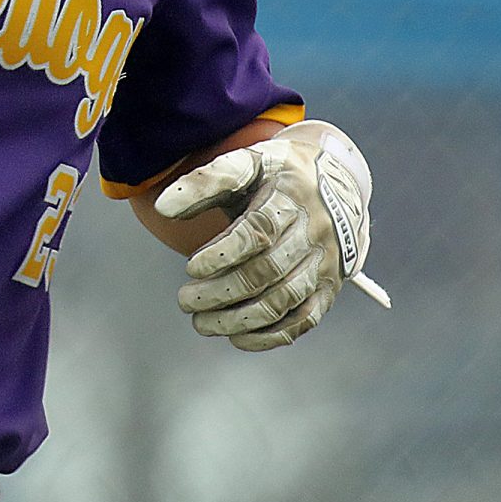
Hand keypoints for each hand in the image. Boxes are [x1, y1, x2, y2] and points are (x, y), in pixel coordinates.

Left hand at [154, 120, 387, 349]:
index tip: (191, 267)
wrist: (338, 186)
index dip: (222, 253)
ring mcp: (325, 263)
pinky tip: (237, 337)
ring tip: (201, 322)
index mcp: (291, 196)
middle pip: (267, 271)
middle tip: (185, 301)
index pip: (258, 231)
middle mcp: (314, 232)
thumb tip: (162, 207)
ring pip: (284, 300)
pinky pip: (304, 320)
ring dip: (239, 319)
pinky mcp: (328, 287)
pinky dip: (269, 336)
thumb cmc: (276, 176)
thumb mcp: (246, 163)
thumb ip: (204, 182)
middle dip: (221, 292)